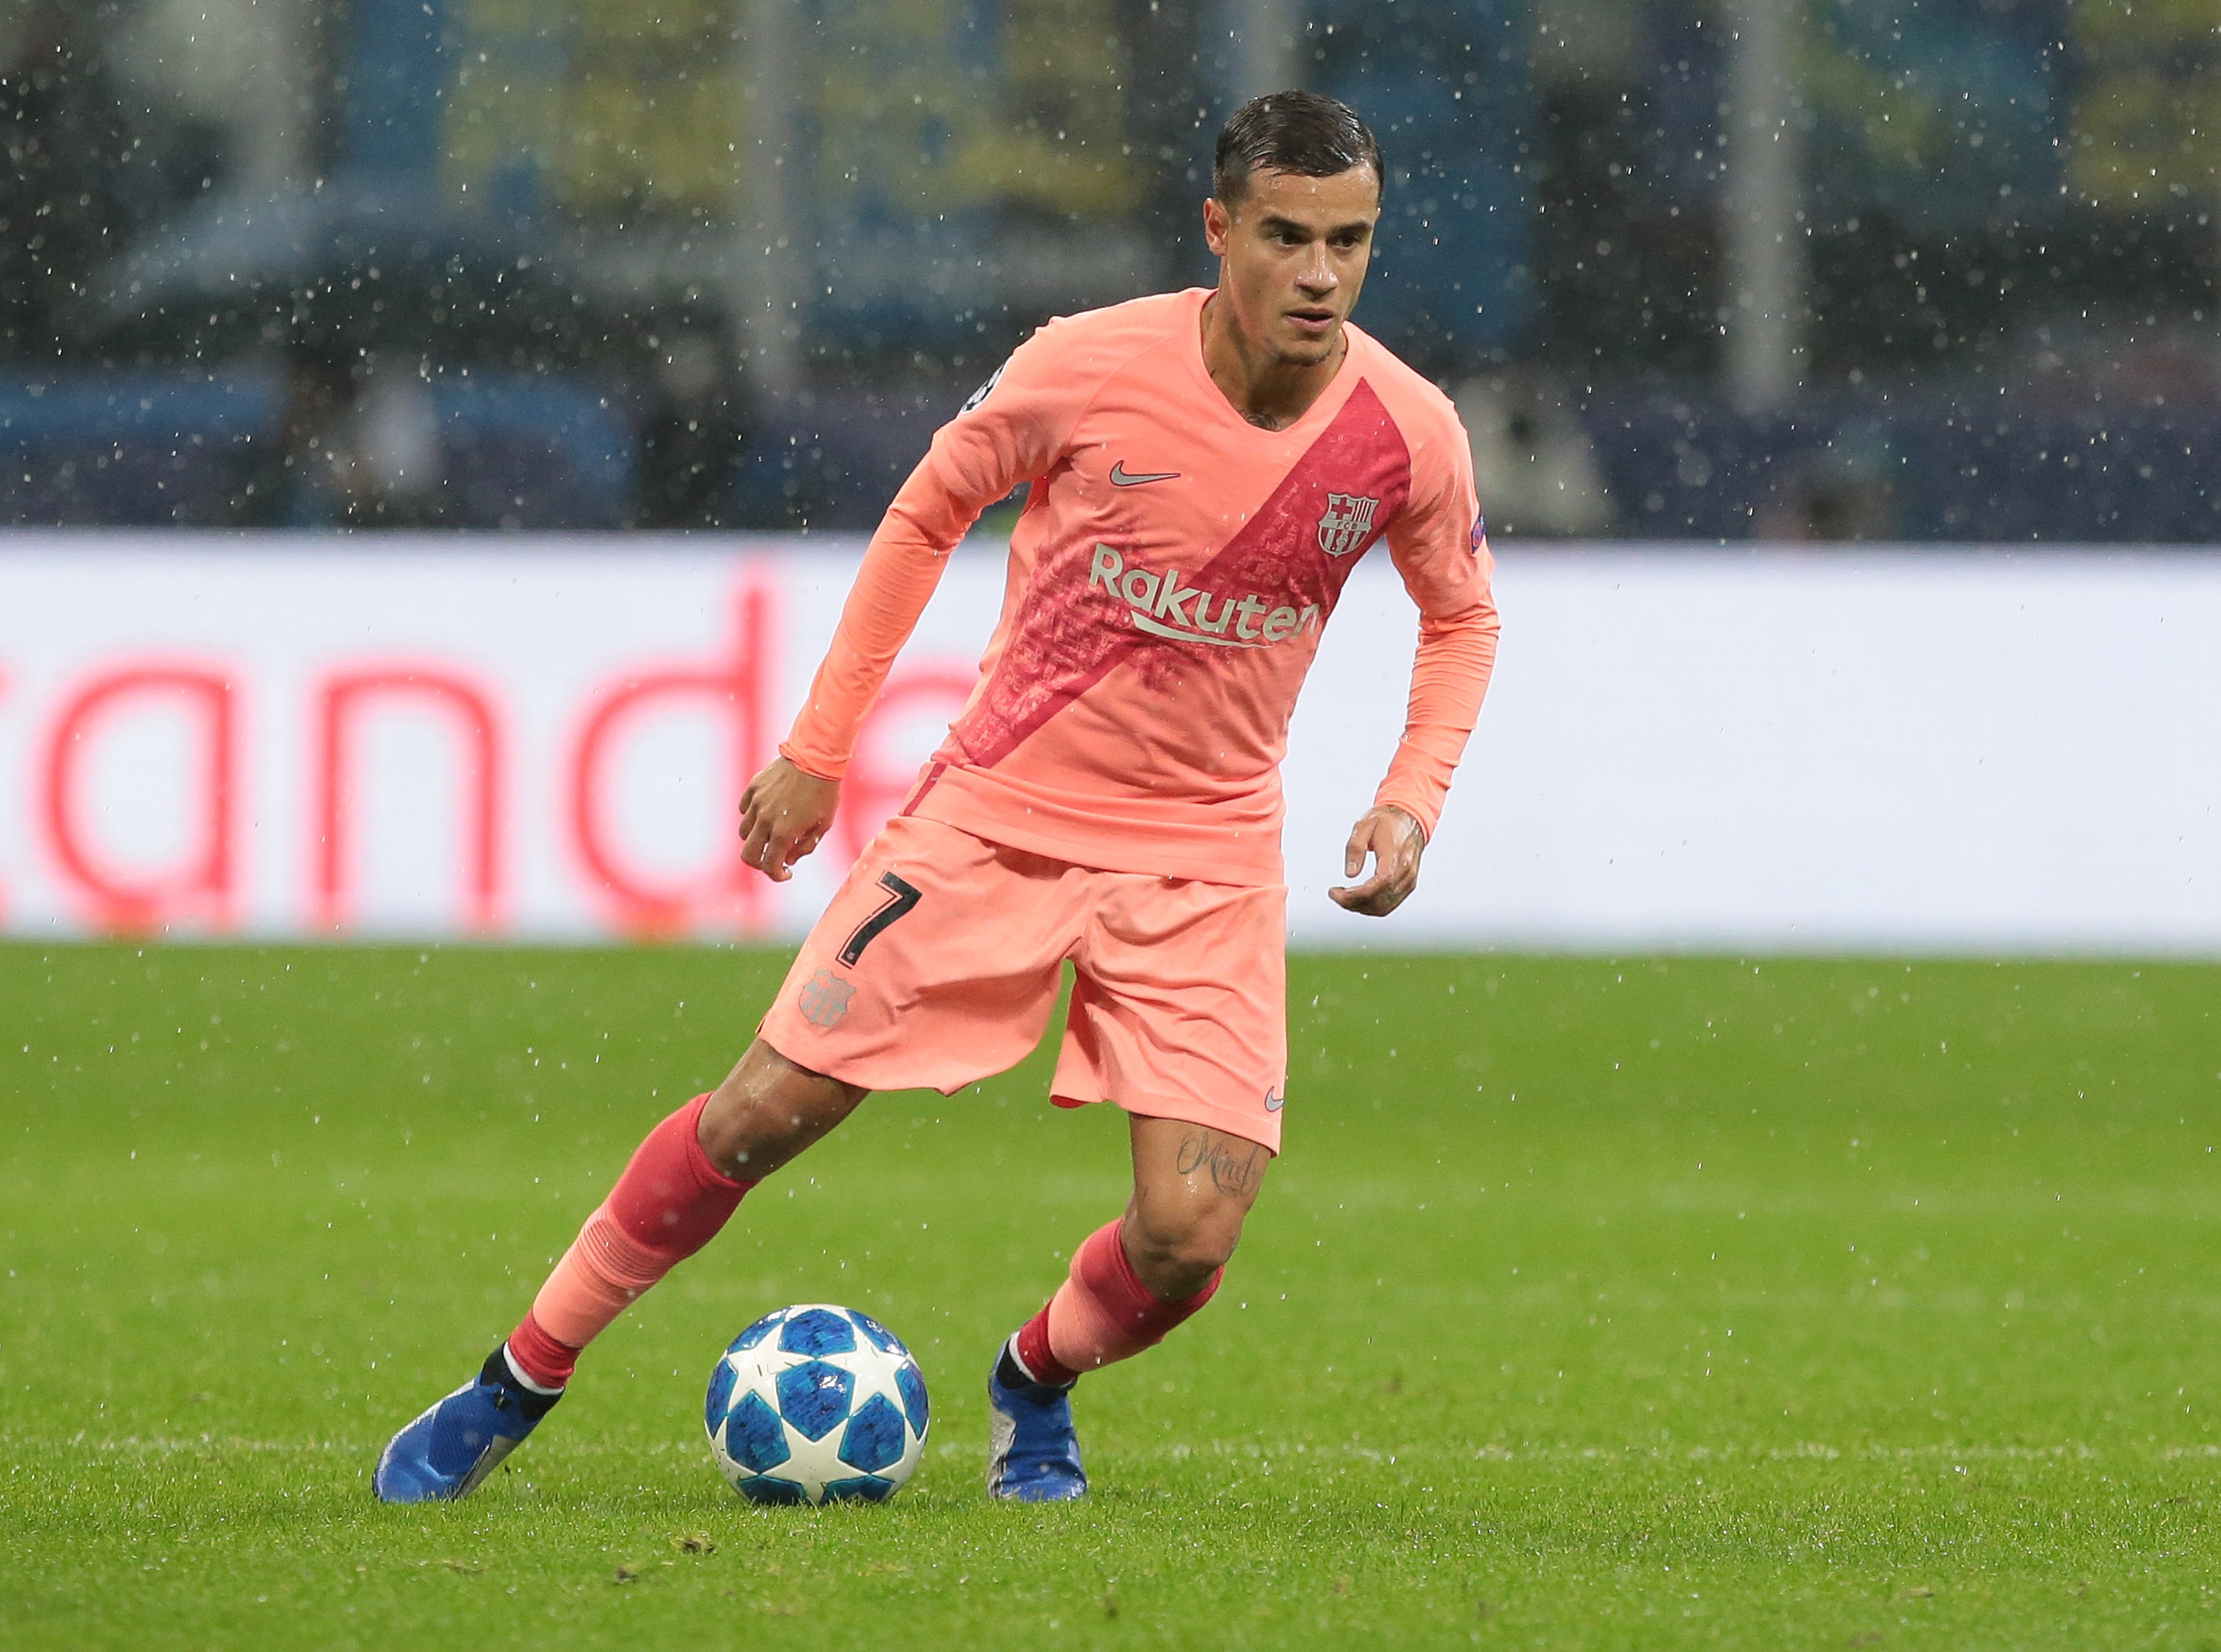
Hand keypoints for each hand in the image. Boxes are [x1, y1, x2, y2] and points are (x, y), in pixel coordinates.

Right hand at [738, 757, 840, 882]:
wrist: (816, 758)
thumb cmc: (824, 793)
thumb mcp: (823, 825)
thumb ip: (804, 847)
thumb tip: (787, 859)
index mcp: (783, 832)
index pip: (769, 866)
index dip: (776, 875)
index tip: (786, 872)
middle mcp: (765, 819)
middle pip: (748, 854)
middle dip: (759, 863)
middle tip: (772, 859)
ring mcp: (757, 802)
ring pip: (744, 832)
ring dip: (756, 838)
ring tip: (772, 832)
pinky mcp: (753, 788)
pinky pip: (744, 809)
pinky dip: (753, 816)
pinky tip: (768, 813)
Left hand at [1328, 806, 1425, 916]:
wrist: (1409, 818)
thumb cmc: (1387, 821)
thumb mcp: (1364, 826)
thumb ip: (1355, 848)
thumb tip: (1350, 874)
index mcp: (1395, 854)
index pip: (1379, 883)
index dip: (1356, 894)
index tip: (1335, 892)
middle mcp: (1406, 871)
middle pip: (1379, 899)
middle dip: (1353, 903)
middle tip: (1335, 895)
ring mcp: (1409, 880)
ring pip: (1384, 907)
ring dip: (1361, 907)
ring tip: (1344, 897)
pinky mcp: (1408, 885)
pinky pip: (1389, 904)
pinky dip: (1371, 907)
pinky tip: (1358, 899)